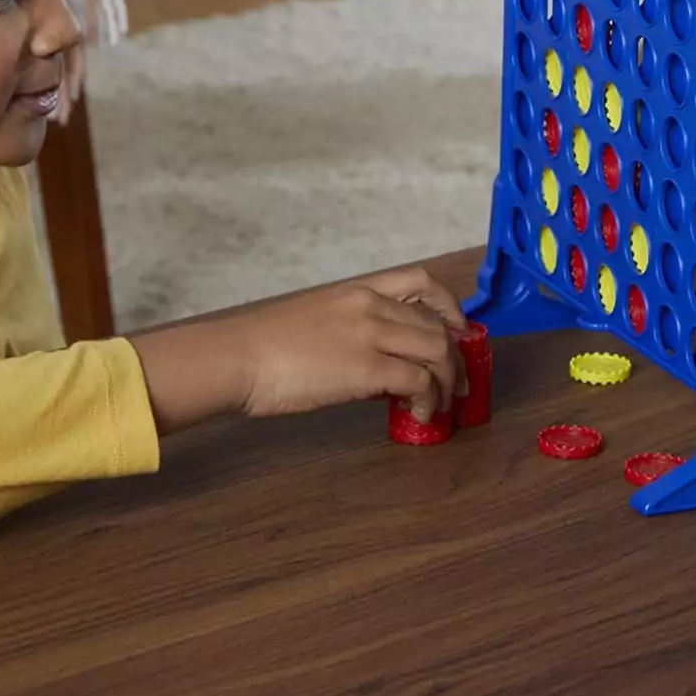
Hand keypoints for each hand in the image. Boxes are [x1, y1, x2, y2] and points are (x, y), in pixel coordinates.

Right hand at [132, 267, 469, 434]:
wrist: (237, 357)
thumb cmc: (264, 347)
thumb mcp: (318, 322)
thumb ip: (356, 334)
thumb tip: (385, 371)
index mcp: (360, 290)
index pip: (421, 281)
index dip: (449, 306)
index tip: (458, 330)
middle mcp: (372, 305)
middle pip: (435, 324)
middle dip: (455, 355)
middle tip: (458, 382)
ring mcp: (372, 334)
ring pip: (436, 351)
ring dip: (447, 380)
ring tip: (442, 405)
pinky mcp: (367, 367)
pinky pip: (418, 381)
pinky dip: (428, 398)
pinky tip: (420, 413)